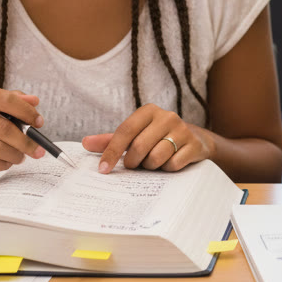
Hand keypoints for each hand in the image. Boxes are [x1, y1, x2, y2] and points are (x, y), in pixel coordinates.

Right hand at [0, 87, 45, 171]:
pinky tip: (6, 162)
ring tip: (20, 157)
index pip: (7, 100)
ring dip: (14, 155)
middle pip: (4, 128)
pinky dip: (1, 164)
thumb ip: (8, 100)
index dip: (27, 112)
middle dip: (26, 141)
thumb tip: (34, 101)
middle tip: (38, 150)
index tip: (39, 123)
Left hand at [82, 106, 214, 173]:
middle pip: (139, 147)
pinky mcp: (194, 145)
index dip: (111, 152)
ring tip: (153, 162)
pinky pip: (173, 165)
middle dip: (133, 162)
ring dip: (151, 166)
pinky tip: (170, 162)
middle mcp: (166, 116)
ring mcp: (182, 130)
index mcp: (148, 111)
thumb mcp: (135, 136)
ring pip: (156, 158)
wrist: (195, 140)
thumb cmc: (157, 138)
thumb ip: (111, 140)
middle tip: (135, 165)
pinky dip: (167, 169)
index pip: (125, 131)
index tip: (103, 169)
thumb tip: (85, 143)